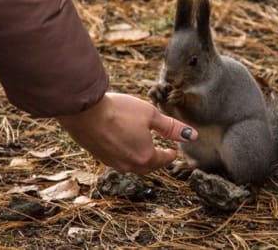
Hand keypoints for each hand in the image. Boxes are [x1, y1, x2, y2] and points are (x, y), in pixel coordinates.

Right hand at [57, 92, 197, 173]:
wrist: (84, 113)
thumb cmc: (119, 111)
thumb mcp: (150, 115)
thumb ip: (171, 127)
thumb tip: (193, 135)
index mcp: (145, 156)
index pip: (163, 159)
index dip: (171, 154)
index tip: (174, 151)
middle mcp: (129, 165)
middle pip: (148, 166)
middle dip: (157, 161)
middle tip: (162, 154)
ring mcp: (112, 163)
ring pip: (132, 165)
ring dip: (141, 159)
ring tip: (144, 149)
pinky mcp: (99, 157)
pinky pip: (118, 160)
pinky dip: (126, 154)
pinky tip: (124, 145)